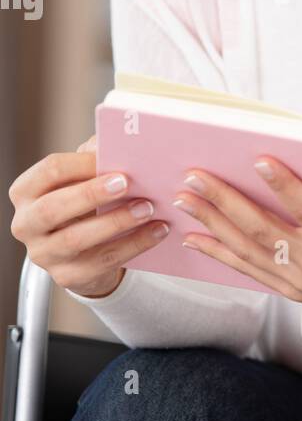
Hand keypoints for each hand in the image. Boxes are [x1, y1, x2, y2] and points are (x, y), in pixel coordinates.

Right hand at [8, 133, 170, 297]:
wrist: (84, 253)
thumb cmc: (83, 206)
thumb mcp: (82, 180)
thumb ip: (93, 160)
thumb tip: (114, 145)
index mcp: (26, 192)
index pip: (49, 172)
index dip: (81, 164)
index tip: (111, 159)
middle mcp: (26, 224)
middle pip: (54, 208)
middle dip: (91, 194)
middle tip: (126, 182)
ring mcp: (44, 254)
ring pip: (77, 239)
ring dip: (117, 221)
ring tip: (148, 208)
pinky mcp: (68, 276)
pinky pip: (104, 261)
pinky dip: (134, 244)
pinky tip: (157, 230)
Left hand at [173, 160, 301, 349]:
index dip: (284, 187)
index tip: (260, 161)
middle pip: (261, 228)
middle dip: (224, 201)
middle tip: (194, 177)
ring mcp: (298, 279)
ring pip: (247, 248)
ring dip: (212, 223)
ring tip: (183, 200)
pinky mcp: (290, 290)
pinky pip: (248, 270)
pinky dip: (219, 254)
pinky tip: (194, 239)